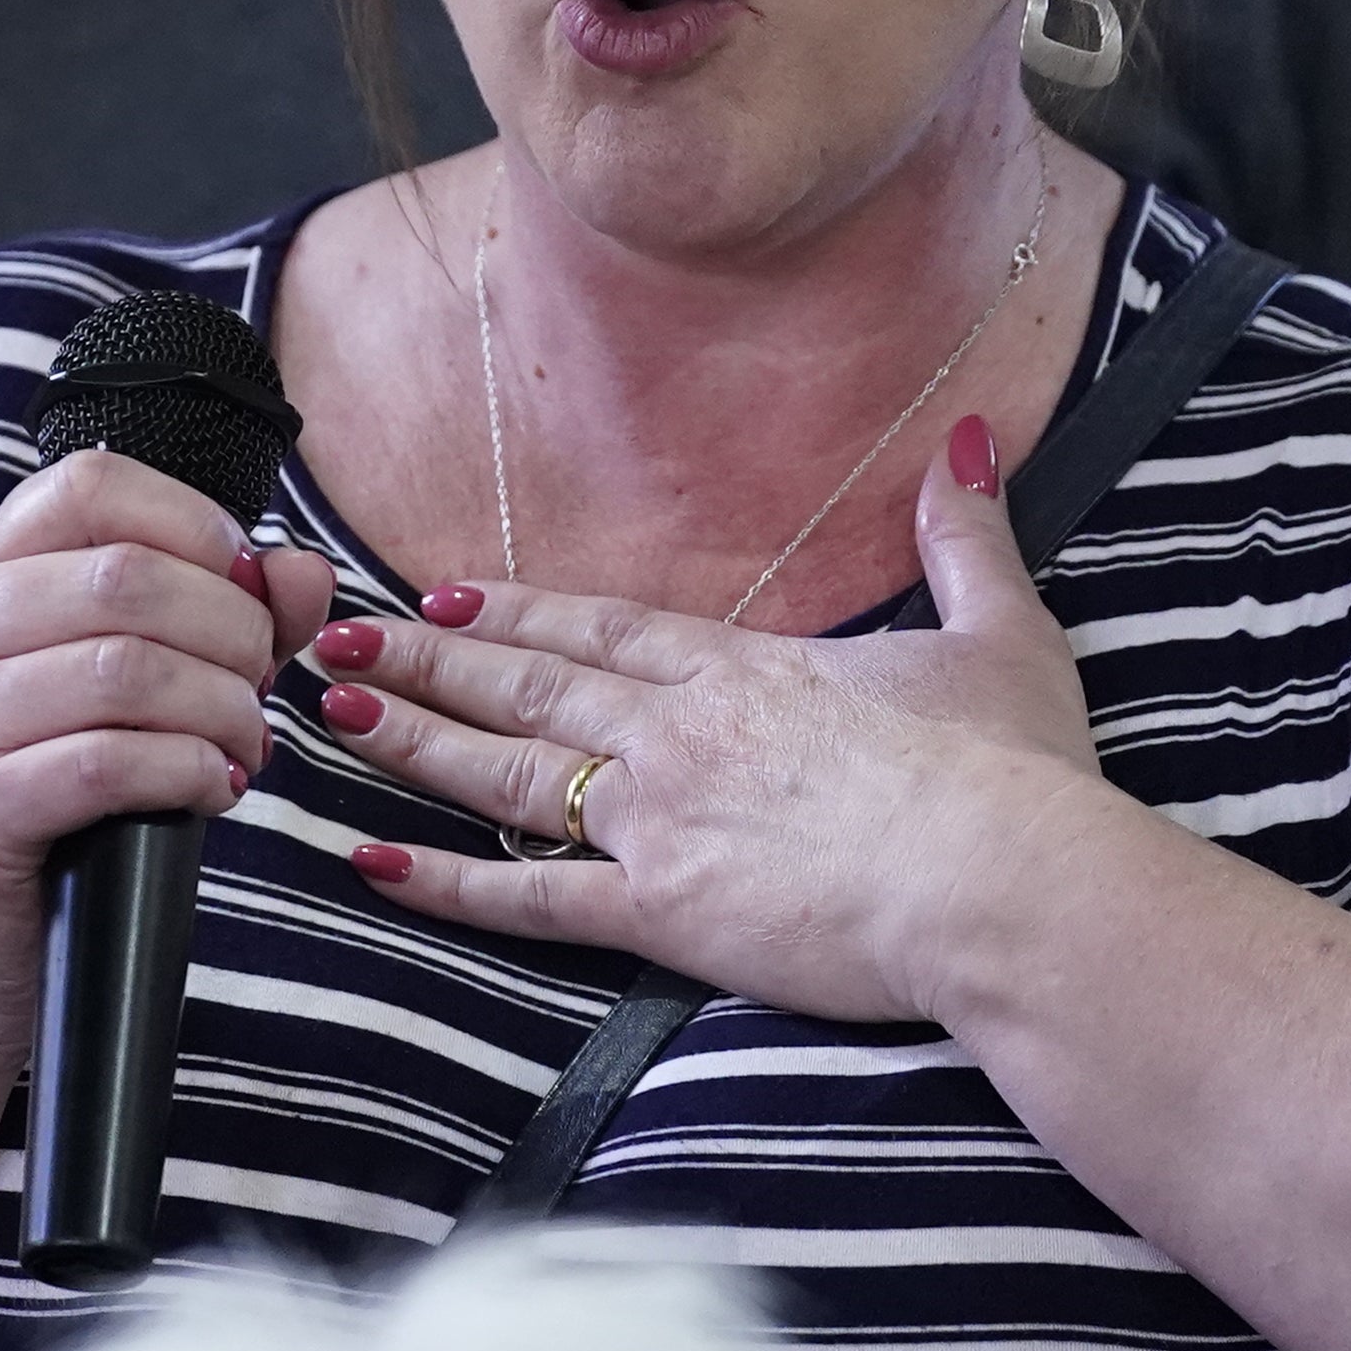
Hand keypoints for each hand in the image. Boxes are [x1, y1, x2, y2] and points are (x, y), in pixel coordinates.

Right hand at [0, 451, 336, 1059]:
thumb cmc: (51, 805)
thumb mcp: (125, 694)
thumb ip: (217, 616)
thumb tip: (299, 568)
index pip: (89, 486)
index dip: (194, 523)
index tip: (247, 586)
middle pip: (124, 576)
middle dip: (231, 630)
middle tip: (260, 687)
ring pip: (126, 667)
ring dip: (221, 706)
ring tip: (244, 744)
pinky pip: (110, 762)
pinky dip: (189, 770)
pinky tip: (213, 790)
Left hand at [315, 415, 1117, 1024]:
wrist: (1005, 878)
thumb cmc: (1012, 772)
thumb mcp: (999, 636)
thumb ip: (967, 541)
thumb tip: (970, 441)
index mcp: (751, 668)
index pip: (608, 629)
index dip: (524, 610)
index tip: (452, 590)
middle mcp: (684, 730)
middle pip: (533, 683)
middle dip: (436, 656)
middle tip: (346, 635)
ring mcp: (663, 817)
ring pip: (510, 771)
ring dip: (419, 739)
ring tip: (337, 713)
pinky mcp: (664, 910)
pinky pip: (531, 897)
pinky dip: (446, 883)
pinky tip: (371, 862)